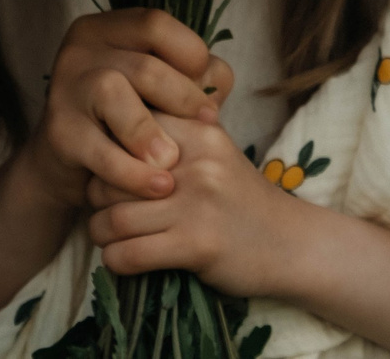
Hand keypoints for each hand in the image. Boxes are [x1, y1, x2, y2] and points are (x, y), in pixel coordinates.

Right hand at [18, 8, 232, 210]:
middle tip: (208, 129)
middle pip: (143, 64)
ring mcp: (66, 86)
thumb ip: (195, 80)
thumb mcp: (161, 92)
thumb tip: (216, 86)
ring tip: (173, 161)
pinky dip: (134, 172)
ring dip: (152, 133)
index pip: (156, 24)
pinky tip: (158, 186)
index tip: (208, 93)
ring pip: (114, 94)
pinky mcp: (58, 130)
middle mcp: (82, 48)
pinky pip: (101, 150)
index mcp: (110, 29)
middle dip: (183, 99)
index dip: (191, 56)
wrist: (72, 166)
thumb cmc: (129, 120)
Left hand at [85, 116, 307, 296]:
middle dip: (97, 199)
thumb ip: (177, 138)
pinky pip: (128, 254)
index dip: (107, 153)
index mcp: (198, 133)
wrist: (291, 243)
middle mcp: (195, 164)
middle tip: (105, 210)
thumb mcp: (217, 154)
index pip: (127, 129)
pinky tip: (123, 260)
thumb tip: (116, 128)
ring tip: (109, 237)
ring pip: (112, 218)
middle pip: (111, 177)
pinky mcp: (196, 246)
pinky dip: (115, 262)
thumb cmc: (244, 200)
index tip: (110, 173)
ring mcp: (195, 206)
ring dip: (101, 234)